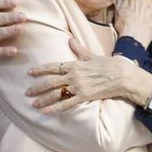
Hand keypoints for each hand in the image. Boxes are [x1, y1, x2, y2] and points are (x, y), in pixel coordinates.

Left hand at [25, 38, 151, 113]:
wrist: (123, 76)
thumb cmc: (111, 64)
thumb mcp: (93, 55)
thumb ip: (79, 49)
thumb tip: (69, 39)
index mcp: (75, 64)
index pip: (53, 66)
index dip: (41, 69)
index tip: (30, 72)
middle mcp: (74, 76)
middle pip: (51, 82)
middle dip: (37, 87)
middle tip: (27, 91)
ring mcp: (79, 87)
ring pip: (56, 94)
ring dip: (43, 99)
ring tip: (33, 103)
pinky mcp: (85, 97)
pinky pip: (67, 104)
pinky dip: (55, 108)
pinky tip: (46, 112)